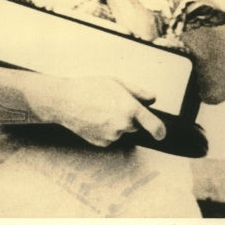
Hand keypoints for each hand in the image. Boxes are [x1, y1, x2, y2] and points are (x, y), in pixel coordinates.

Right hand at [28, 75, 166, 146]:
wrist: (64, 101)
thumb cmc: (88, 88)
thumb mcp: (116, 82)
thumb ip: (138, 91)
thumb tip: (152, 99)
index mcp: (130, 108)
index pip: (154, 126)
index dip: (160, 130)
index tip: (160, 133)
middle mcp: (123, 125)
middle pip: (134, 125)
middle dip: (128, 117)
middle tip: (111, 105)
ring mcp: (112, 136)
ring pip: (120, 131)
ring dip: (114, 124)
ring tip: (97, 110)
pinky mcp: (102, 143)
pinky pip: (109, 138)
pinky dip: (104, 130)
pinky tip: (93, 119)